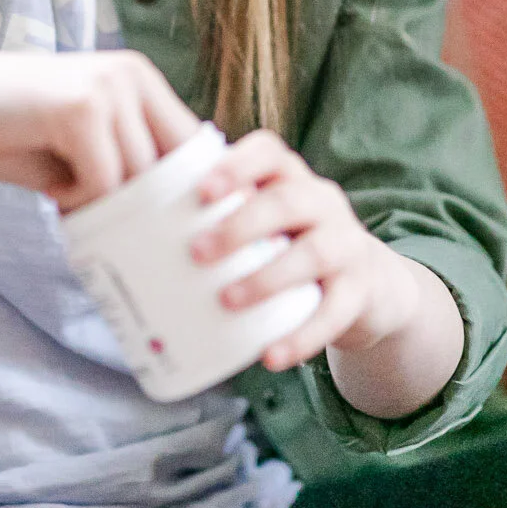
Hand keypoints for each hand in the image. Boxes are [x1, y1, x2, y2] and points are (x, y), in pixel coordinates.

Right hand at [0, 45, 200, 210]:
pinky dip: (78, 199)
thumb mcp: (80, 145)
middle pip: (174, 168)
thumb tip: (175, 221)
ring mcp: (108, 87)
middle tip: (114, 230)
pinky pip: (103, 181)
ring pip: (139, 179)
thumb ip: (124, 166)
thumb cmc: (7, 129)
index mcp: (140, 80)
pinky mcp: (79, 107)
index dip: (185, 193)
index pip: (193, 145)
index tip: (163, 230)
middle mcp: (132, 75)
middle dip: (148, 209)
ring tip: (68, 198)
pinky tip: (52, 188)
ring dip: (105, 205)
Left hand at [188, 129, 422, 371]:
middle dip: (241, 225)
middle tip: (198, 253)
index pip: (268, 152)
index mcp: (291, 178)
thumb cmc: (293, 245)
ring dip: (267, 277)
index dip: (236, 165)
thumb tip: (136, 237)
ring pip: (314, 252)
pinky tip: (271, 356)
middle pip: (288, 200)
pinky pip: (335, 312)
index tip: (201, 189)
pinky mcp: (360, 292)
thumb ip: (223, 217)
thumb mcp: (268, 221)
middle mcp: (323, 202)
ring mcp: (348, 245)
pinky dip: (302, 336)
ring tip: (228, 301)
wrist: (370, 285)